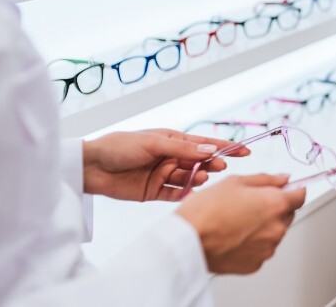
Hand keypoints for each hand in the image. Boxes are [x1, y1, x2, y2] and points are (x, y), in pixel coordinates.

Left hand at [83, 129, 248, 201]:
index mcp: (172, 140)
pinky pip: (175, 194)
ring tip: (200, 176)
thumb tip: (210, 149)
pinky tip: (191, 193)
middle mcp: (171, 157)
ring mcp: (164, 175)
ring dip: (197, 177)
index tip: (244, 150)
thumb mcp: (154, 143)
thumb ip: (183, 149)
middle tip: (220, 166)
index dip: (225, 147)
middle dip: (213, 163)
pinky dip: (185, 194)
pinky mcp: (155, 192)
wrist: (91, 167)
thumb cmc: (120, 146)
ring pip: (190, 178)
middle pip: (200, 162)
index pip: (204, 143)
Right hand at [176, 173, 306, 273]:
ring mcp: (268, 248)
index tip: (287, 190)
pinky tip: (234, 236)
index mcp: (275, 204)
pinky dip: (253, 243)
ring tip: (237, 221)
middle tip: (250, 204)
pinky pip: (261, 249)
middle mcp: (277, 228)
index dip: (293, 190)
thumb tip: (284, 179)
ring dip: (263, 226)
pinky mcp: (256, 264)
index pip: (301, 196)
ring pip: (274, 232)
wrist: (188, 240)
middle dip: (275, 207)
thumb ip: (266, 179)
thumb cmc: (207, 210)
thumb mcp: (236, 182)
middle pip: (287, 214)